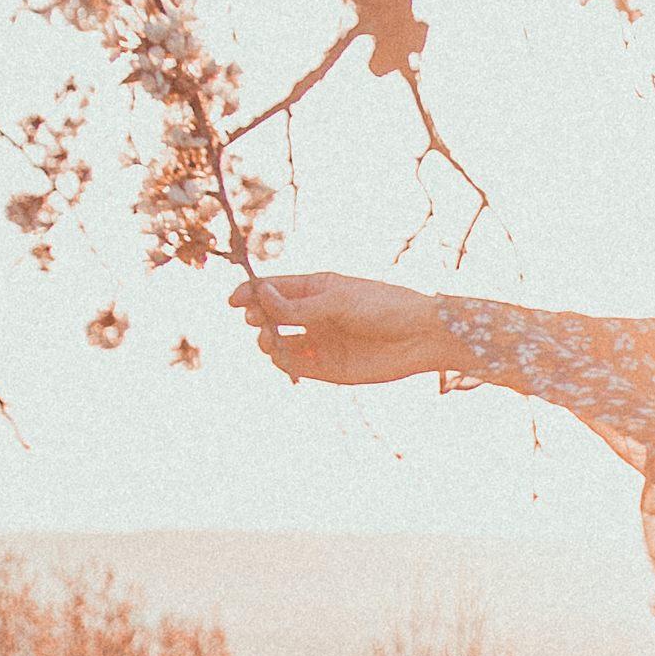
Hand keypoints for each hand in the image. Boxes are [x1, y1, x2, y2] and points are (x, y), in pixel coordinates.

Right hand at [238, 267, 452, 388]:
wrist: (421, 337)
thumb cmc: (385, 307)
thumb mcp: (338, 301)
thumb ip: (299, 305)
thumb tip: (261, 295)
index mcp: (317, 288)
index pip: (274, 288)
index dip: (250, 293)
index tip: (233, 301)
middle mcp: (314, 314)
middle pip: (271, 315)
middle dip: (257, 317)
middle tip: (256, 320)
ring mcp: (320, 340)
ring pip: (279, 342)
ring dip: (267, 341)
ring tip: (270, 339)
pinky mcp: (328, 367)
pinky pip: (296, 366)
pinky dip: (283, 363)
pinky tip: (282, 358)